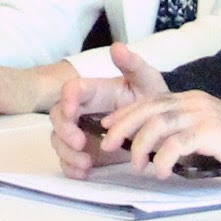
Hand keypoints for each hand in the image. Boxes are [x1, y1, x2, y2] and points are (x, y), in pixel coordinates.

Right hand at [51, 45, 165, 178]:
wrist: (163, 127)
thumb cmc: (153, 99)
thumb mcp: (148, 81)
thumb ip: (133, 65)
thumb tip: (116, 47)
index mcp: (95, 92)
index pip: (72, 90)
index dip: (67, 98)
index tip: (72, 110)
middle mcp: (83, 111)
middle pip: (57, 116)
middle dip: (64, 129)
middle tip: (80, 142)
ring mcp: (81, 133)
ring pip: (58, 140)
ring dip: (67, 152)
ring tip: (87, 163)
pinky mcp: (84, 153)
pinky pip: (67, 161)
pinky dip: (71, 168)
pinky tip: (84, 173)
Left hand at [104, 88, 220, 185]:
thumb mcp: (205, 136)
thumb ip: (182, 134)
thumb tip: (154, 149)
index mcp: (192, 100)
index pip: (151, 101)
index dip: (126, 113)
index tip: (107, 126)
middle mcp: (195, 102)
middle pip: (149, 108)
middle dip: (124, 126)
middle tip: (107, 145)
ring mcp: (204, 115)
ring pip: (159, 124)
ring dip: (141, 145)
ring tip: (136, 166)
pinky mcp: (212, 132)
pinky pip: (178, 143)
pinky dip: (165, 158)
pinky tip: (162, 173)